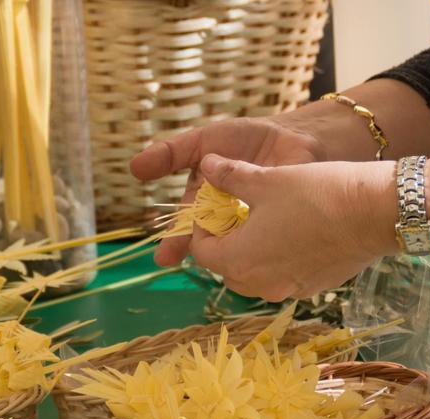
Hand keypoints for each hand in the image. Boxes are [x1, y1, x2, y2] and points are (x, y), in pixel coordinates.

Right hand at [130, 116, 326, 265]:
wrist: (295, 138)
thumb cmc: (247, 139)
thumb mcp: (204, 141)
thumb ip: (172, 154)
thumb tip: (133, 168)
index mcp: (204, 203)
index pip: (186, 228)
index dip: (175, 243)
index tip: (164, 258)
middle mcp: (224, 221)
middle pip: (207, 244)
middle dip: (198, 256)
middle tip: (194, 270)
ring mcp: (250, 229)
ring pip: (234, 248)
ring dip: (229, 258)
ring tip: (225, 266)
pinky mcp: (277, 232)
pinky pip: (266, 246)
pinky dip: (262, 251)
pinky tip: (262, 259)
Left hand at [187, 154, 401, 301]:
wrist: (374, 213)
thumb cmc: (316, 194)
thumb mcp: (266, 179)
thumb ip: (230, 175)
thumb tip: (206, 166)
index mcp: (239, 261)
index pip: (202, 252)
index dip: (201, 227)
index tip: (213, 205)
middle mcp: (260, 285)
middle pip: (226, 268)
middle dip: (226, 241)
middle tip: (237, 212)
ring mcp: (289, 290)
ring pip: (255, 275)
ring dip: (252, 252)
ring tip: (265, 221)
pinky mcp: (314, 288)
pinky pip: (284, 277)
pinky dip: (279, 259)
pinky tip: (295, 231)